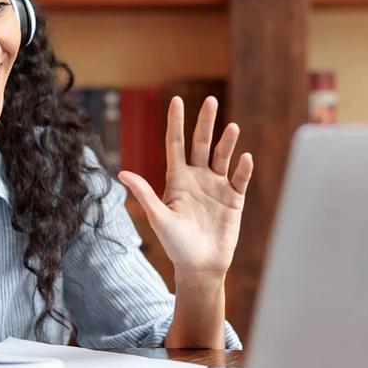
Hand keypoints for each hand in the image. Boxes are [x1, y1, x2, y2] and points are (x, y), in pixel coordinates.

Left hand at [118, 96, 252, 280]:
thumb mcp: (159, 218)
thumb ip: (144, 194)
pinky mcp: (234, 199)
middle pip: (201, 143)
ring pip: (222, 156)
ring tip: (231, 127)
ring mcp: (217, 186)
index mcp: (177, 179)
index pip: (175, 144)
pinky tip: (244, 157)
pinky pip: (239, 179)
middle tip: (210, 100)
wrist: (200, 266)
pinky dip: (242, 168)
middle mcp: (197, 177)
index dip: (176, 123)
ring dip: (227, 142)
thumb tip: (122, 173)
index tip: (176, 100)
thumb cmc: (176, 244)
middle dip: (206, 122)